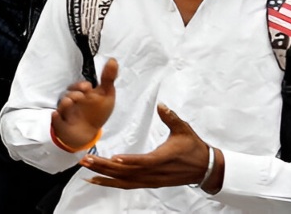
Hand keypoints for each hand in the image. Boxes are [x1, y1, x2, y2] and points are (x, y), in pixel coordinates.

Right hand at [52, 58, 117, 148]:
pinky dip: (56, 117)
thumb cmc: (97, 112)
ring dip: (66, 104)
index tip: (87, 88)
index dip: (82, 85)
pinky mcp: (60, 122)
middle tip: (81, 97)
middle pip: (69, 93)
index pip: (80, 86)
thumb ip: (108, 78)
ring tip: (71, 104)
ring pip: (63, 104)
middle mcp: (73, 100)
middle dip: (74, 93)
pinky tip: (57, 115)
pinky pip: (55, 118)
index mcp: (83, 93)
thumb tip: (113, 59)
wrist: (87, 133)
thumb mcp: (106, 95)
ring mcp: (66, 111)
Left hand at [83, 103, 219, 190]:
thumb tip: (161, 105)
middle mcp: (155, 173)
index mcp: (163, 158)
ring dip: (104, 176)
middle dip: (105, 167)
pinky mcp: (150, 183)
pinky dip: (111, 183)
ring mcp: (151, 180)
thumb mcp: (184, 129)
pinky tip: (97, 180)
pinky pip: (127, 185)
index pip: (144, 161)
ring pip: (125, 180)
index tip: (112, 158)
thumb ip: (171, 117)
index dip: (129, 161)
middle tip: (86, 160)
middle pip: (127, 172)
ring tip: (86, 169)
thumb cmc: (193, 147)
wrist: (205, 168)